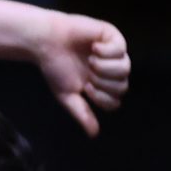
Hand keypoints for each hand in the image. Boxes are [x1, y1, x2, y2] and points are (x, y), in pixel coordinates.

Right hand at [30, 12, 129, 137]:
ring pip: (125, 69)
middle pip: (122, 87)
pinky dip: (105, 51)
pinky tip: (93, 47)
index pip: (115, 101)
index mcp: (101, 84)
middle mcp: (110, 70)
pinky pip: (120, 50)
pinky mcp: (112, 36)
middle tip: (87, 74)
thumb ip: (82, 114)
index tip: (85, 87)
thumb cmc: (55, 67)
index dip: (101, 98)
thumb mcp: (67, 95)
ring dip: (104, 68)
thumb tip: (94, 135)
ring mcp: (113, 53)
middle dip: (102, 83)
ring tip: (90, 60)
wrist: (45, 41)